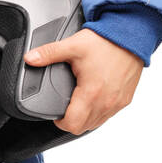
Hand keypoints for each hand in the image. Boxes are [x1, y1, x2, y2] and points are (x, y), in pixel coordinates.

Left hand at [23, 28, 142, 134]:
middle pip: (84, 127)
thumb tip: (30, 59)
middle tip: (65, 107)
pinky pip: (109, 114)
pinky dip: (99, 112)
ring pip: (97, 123)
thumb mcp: (72, 46)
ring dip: (85, 118)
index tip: (56, 113)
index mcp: (91, 93)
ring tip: (78, 102)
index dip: (60, 122)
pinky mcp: (126, 98)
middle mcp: (107, 102)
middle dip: (71, 121)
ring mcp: (118, 102)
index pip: (73, 124)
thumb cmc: (106, 41)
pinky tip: (93, 98)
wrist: (131, 35)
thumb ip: (48, 53)